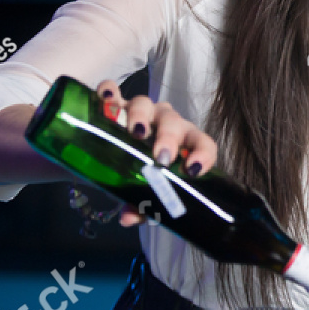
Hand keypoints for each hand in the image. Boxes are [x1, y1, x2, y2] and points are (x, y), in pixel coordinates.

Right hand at [95, 79, 218, 224]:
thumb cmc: (140, 173)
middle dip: (168, 138)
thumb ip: (142, 207)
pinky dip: (109, 93)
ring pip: (144, 103)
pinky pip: (112, 91)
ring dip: (140, 117)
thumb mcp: (145, 193)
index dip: (202, 154)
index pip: (202, 143)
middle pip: (172, 122)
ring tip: (134, 133)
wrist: (115, 154)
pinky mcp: (114, 103)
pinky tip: (106, 99)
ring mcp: (140, 110)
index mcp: (183, 142)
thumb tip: (129, 218)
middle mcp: (164, 122)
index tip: (193, 170)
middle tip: (161, 158)